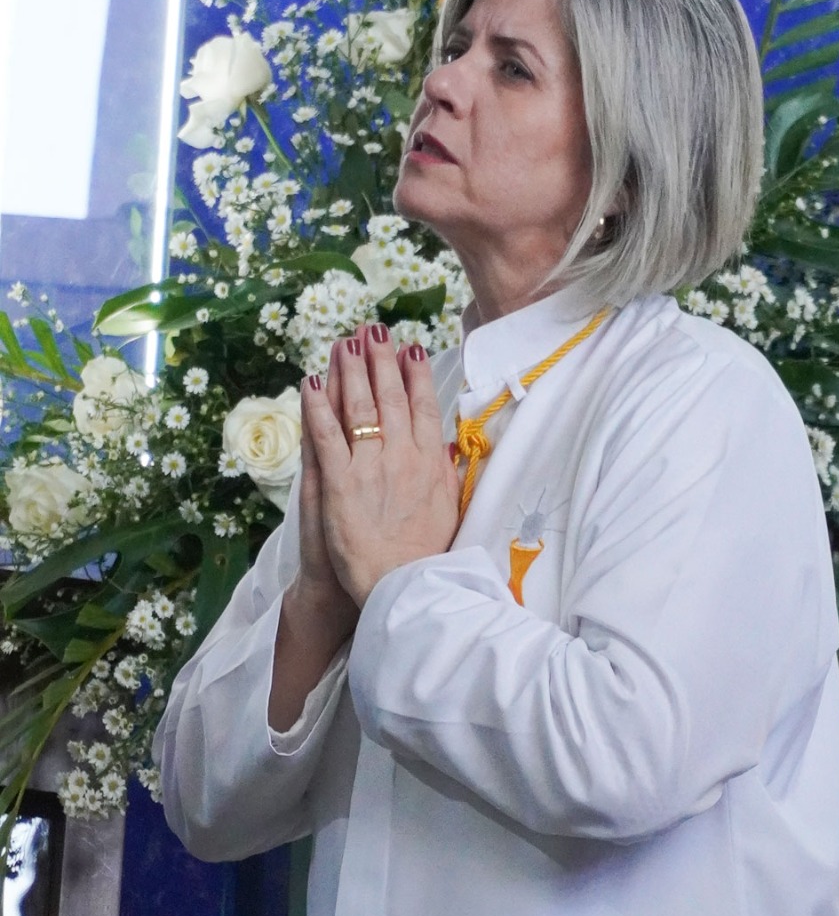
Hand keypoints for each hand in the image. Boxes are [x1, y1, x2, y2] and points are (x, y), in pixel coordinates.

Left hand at [302, 322, 459, 607]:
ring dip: (351, 371)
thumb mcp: (449, 510)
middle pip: (391, 397)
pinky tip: (312, 383)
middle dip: (381, 360)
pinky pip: (326, 436)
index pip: (424, 407)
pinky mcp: (340, 483)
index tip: (411, 348)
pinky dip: (319, 407)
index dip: (417, 374)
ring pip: (360, 408)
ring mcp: (370, 467)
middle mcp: (402, 457)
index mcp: (430, 463)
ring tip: (344, 342)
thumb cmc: (425, 555)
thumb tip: (445, 445)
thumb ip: (445, 474)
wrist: (401, 586)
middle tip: (373, 329)